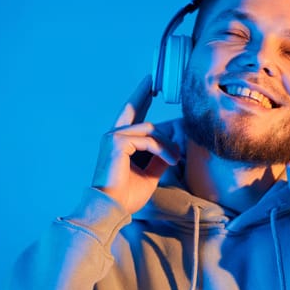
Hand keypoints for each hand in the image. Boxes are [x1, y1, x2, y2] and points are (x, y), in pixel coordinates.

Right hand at [92, 76, 180, 213]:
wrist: (112, 208)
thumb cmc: (127, 195)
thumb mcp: (150, 174)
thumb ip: (159, 158)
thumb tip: (174, 148)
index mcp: (120, 142)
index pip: (132, 114)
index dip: (140, 98)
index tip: (149, 84)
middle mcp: (114, 135)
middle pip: (135, 109)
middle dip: (144, 94)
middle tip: (153, 81)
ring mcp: (114, 137)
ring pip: (150, 130)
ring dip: (167, 144)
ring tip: (176, 159)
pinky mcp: (117, 142)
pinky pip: (149, 140)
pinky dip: (163, 150)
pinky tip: (171, 160)